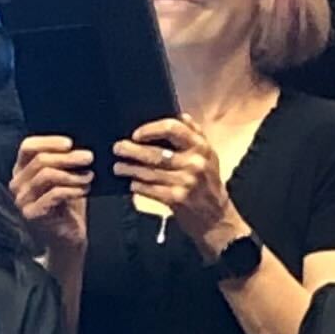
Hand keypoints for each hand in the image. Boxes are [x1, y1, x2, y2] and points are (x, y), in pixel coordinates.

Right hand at [11, 134, 91, 261]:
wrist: (68, 238)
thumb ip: (65, 162)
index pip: (28, 147)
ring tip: (89, 176)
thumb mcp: (66, 178)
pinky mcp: (31, 214)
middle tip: (88, 157)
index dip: (48, 141)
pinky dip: (73, 189)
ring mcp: (22, 200)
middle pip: (40, 160)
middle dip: (68, 157)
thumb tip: (79, 145)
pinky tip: (85, 189)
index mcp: (22, 170)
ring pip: (47, 175)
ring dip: (73, 174)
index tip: (70, 143)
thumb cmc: (67, 206)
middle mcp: (17, 183)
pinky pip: (54, 194)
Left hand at [117, 118, 239, 251]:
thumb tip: (181, 115)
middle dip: (131, 150)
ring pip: (148, 172)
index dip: (150, 129)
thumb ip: (195, 134)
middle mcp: (195, 163)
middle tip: (118, 148)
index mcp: (201, 147)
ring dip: (129, 169)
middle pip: (155, 152)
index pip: (173, 128)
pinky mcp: (176, 199)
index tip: (136, 134)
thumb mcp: (209, 156)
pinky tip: (131, 183)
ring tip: (118, 167)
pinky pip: (149, 189)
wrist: (216, 218)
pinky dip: (137, 185)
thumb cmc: (208, 184)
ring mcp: (185, 181)